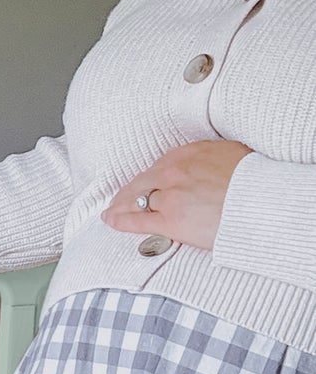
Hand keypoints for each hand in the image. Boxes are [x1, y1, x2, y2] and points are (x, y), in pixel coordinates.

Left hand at [101, 139, 252, 250]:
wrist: (263, 201)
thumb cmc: (256, 180)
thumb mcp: (234, 156)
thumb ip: (213, 161)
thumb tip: (212, 167)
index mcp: (191, 152)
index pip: (161, 164)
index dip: (151, 176)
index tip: (147, 180)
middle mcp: (174, 171)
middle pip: (143, 180)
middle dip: (129, 190)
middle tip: (120, 197)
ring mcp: (169, 196)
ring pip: (135, 199)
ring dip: (121, 205)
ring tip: (112, 211)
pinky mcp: (170, 220)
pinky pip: (137, 220)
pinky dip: (120, 220)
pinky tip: (110, 220)